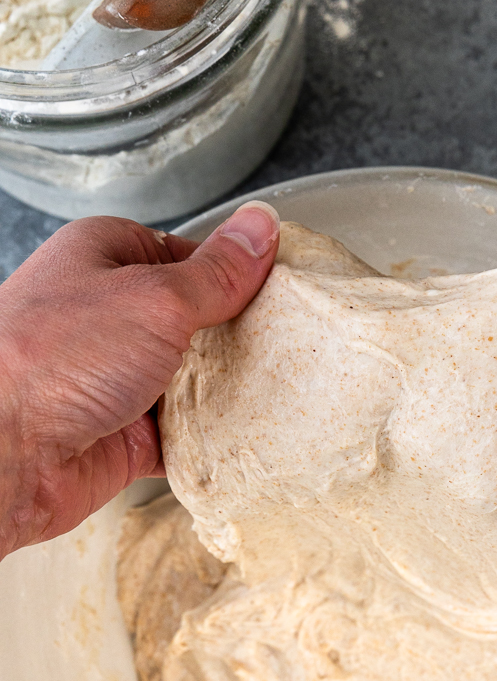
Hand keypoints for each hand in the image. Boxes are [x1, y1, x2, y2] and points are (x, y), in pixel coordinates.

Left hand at [0, 201, 279, 558]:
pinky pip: (185, 435)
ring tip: (274, 390)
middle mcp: (108, 317)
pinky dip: (212, 438)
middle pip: (194, 321)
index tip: (278, 288)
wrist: (7, 451)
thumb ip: (216, 272)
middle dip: (235, 337)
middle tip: (284, 343)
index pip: (185, 255)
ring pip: (193, 381)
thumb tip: (260, 228)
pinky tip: (242, 434)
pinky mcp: (127, 435)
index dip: (232, 271)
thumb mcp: (154, 297)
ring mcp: (117, 379)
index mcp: (104, 260)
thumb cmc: (54, 358)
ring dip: (225, 392)